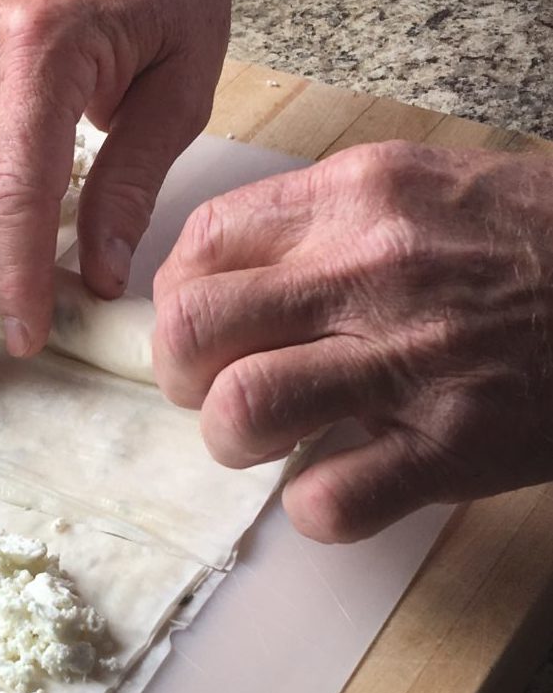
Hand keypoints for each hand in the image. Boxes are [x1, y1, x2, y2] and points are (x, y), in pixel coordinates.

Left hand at [152, 141, 552, 542]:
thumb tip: (212, 277)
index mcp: (355, 196)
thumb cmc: (523, 234)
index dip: (175, 294)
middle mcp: (372, 270)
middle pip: (194, 328)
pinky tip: (336, 486)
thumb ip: (312, 221)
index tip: (198, 323)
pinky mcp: (459, 446)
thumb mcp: (414, 185)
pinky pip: (333, 499)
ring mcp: (415, 360)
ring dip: (231, 439)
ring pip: (243, 409)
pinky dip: (314, 508)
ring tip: (264, 437)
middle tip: (209, 386)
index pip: (202, 243)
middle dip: (178, 372)